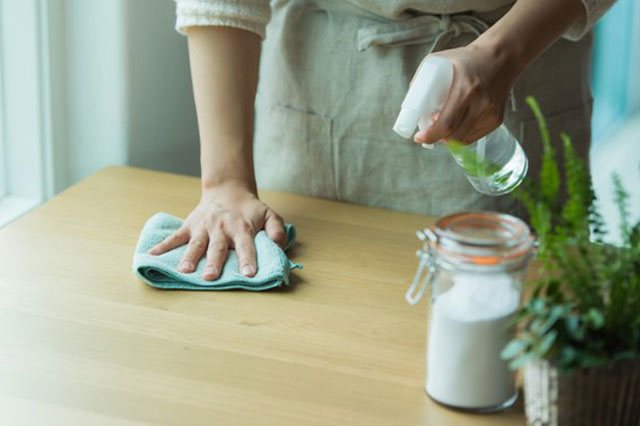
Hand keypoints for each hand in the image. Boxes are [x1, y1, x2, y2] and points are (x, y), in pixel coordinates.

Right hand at [148, 182, 285, 280]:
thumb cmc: (250, 210)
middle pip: (217, 247)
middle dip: (214, 262)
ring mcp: (203, 228)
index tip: (248, 274)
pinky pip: (175, 237)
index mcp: (241, 228)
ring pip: (196, 244)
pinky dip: (162, 247)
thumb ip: (276, 230)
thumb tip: (278, 244)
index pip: (246, 245)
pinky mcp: (189, 226)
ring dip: (189, 257)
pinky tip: (150, 256)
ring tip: (184, 270)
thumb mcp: (269, 215)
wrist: (228, 191)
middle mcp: (221, 228)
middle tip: (211, 277)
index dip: (247, 259)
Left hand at [414, 42, 517, 144]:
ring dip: (449, 137)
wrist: (501, 57)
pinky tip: (458, 122)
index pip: (446, 123)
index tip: (419, 137)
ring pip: (463, 139)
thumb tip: (409, 104)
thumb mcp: (439, 61)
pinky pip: (474, 136)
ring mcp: (491, 113)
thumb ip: (421, 80)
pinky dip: (462, 134)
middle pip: (454, 136)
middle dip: (437, 137)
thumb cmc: (467, 59)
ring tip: (444, 124)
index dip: (430, 135)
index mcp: (466, 89)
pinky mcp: (497, 119)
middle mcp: (481, 103)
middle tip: (429, 131)